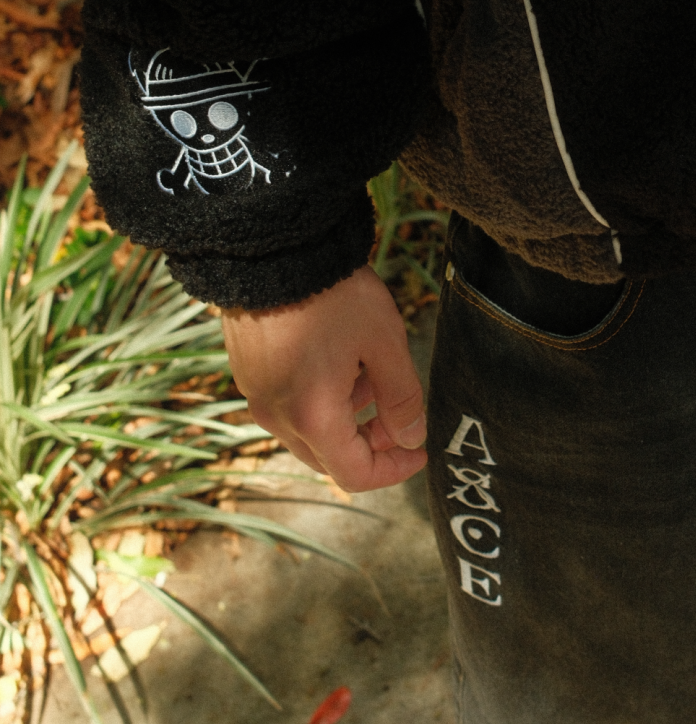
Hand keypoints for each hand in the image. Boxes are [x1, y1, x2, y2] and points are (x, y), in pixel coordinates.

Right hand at [222, 265, 427, 491]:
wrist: (273, 249)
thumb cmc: (333, 295)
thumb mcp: (384, 342)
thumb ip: (402, 396)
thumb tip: (413, 435)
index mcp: (313, 416)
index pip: (354, 474)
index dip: (393, 469)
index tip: (419, 450)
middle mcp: (277, 415)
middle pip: (328, 457)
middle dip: (370, 445)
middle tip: (401, 418)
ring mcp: (257, 394)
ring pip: (307, 430)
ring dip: (346, 418)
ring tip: (374, 376)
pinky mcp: (248, 372)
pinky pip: (288, 405)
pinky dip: (320, 399)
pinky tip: (341, 360)